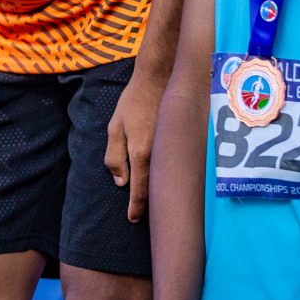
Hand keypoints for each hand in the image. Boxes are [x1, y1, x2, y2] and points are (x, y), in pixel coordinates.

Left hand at [105, 68, 165, 222]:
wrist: (161, 79)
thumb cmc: (135, 101)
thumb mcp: (115, 126)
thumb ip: (115, 156)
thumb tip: (121, 182)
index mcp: (141, 153)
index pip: (140, 189)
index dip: (136, 207)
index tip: (134, 219)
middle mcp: (161, 155)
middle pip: (157, 189)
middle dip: (150, 204)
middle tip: (144, 216)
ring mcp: (174, 150)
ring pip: (168, 180)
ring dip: (161, 192)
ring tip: (156, 203)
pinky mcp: (184, 144)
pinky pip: (176, 167)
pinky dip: (171, 177)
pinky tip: (169, 180)